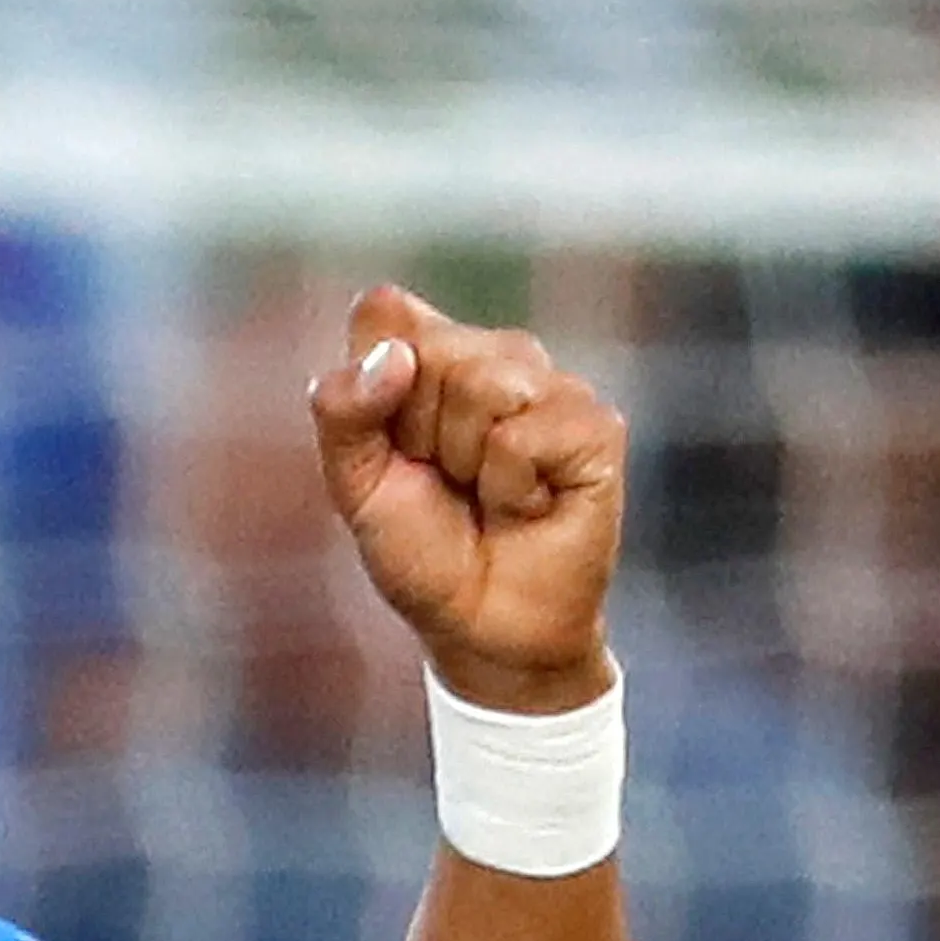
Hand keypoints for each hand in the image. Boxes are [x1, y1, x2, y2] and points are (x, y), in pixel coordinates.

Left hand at [306, 283, 625, 717]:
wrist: (482, 626)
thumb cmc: (423, 551)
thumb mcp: (356, 481)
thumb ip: (343, 408)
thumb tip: (393, 353)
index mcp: (436, 349)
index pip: (383, 314)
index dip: (373, 392)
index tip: (393, 448)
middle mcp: (500, 355)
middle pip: (431, 351)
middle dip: (419, 434)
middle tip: (446, 482)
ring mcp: (555, 386)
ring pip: (481, 385)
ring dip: (465, 461)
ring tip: (487, 496)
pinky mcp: (596, 427)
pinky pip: (521, 436)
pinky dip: (510, 488)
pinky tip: (529, 508)